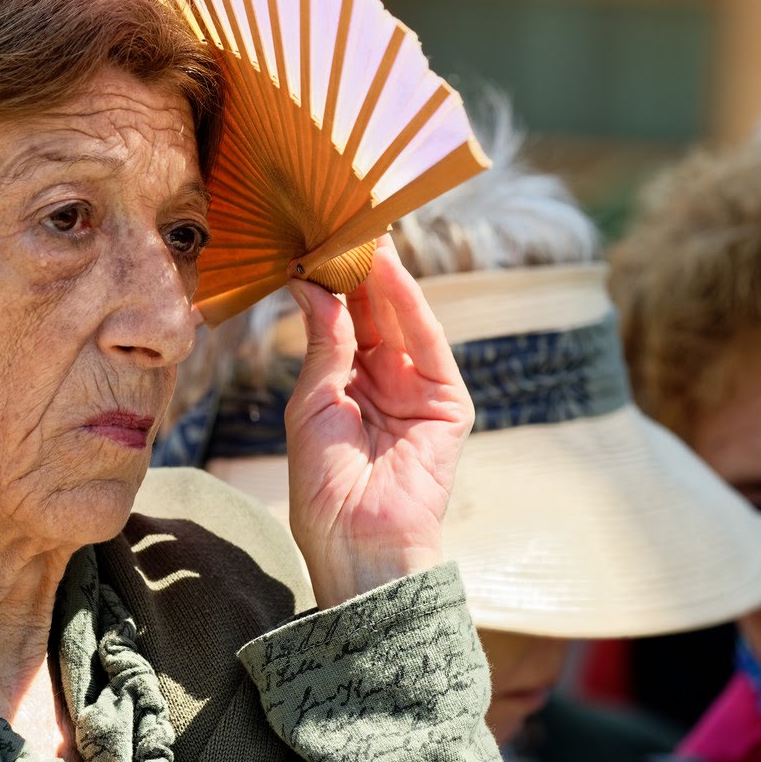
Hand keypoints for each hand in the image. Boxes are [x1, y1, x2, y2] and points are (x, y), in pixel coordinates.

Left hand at [284, 238, 473, 607]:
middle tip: (337, 216)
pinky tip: (387, 269)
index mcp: (347, 386)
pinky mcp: (448, 402)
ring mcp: (418, 390)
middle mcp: (384, 381)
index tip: (312, 236)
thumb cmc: (324, 488)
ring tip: (360, 230)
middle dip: (358, 268)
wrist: (358, 545)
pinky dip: (410, 304)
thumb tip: (312, 283)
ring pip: (401, 319)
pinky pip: (427, 343)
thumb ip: (323, 343)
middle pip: (374, 312)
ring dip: (383, 275)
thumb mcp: (312, 404)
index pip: (344, 321)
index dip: (331, 281)